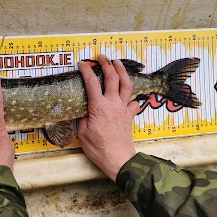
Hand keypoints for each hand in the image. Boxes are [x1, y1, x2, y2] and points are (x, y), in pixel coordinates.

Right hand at [78, 55, 139, 181]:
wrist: (118, 159)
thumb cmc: (98, 148)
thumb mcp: (82, 133)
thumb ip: (83, 118)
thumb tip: (84, 111)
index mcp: (98, 106)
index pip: (91, 82)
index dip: (86, 70)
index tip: (82, 63)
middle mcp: (112, 104)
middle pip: (112, 78)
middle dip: (107, 64)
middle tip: (102, 57)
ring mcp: (123, 109)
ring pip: (126, 85)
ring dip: (122, 71)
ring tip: (118, 63)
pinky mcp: (129, 116)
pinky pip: (133, 102)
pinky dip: (132, 96)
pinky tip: (130, 94)